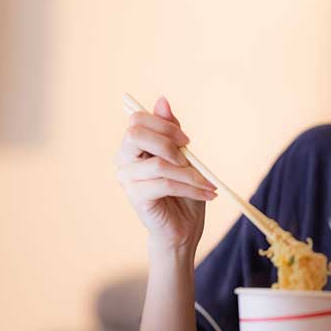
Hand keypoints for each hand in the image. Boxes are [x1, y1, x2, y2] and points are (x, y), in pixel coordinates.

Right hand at [115, 96, 216, 251]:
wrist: (183, 230)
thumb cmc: (183, 193)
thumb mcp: (183, 157)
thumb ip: (171, 131)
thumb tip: (162, 100)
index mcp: (132, 147)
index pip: (137, 119)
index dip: (164, 124)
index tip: (186, 140)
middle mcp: (123, 160)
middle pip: (135, 134)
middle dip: (168, 141)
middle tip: (189, 155)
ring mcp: (127, 180)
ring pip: (158, 163)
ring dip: (189, 172)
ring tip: (207, 183)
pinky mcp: (136, 197)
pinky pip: (166, 184)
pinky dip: (190, 187)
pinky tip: (206, 194)